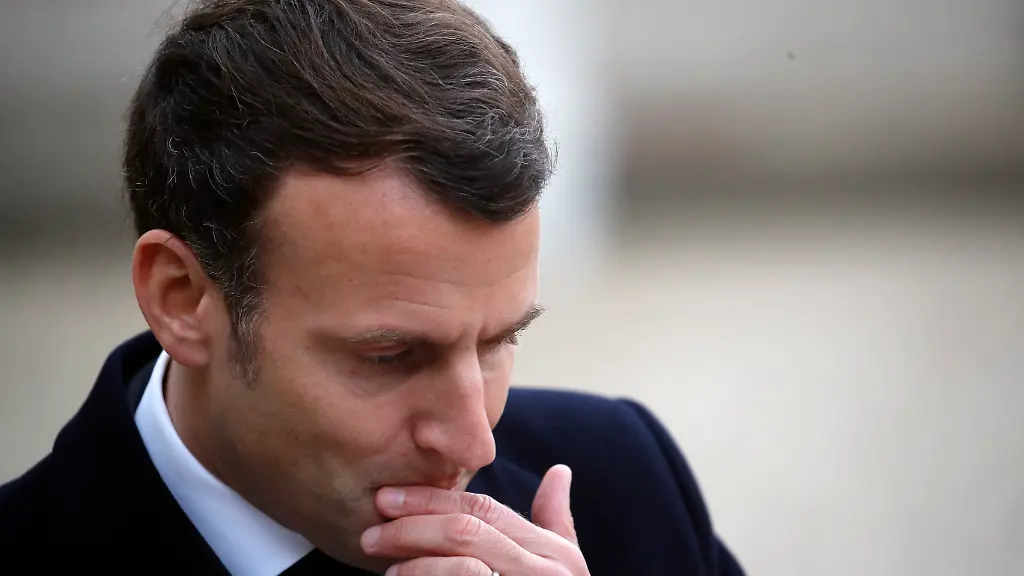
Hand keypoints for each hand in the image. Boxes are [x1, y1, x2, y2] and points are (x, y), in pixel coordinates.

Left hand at [361, 464, 588, 575]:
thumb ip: (556, 522)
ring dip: (414, 562)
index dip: (432, 499)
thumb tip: (559, 471)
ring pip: (462, 565)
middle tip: (372, 531)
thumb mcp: (566, 568)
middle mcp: (542, 572)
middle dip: (412, 525)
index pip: (484, 510)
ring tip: (386, 566)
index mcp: (553, 553)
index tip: (389, 498)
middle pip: (467, 532)